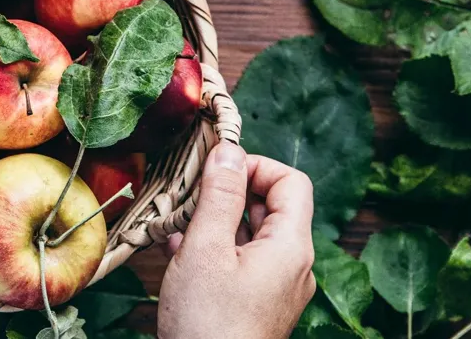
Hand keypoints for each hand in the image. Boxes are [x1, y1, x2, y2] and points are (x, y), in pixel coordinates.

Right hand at [157, 143, 315, 338]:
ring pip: (253, 236)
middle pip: (272, 207)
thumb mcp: (206, 249)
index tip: (216, 170)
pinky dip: (216, 249)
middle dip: (229, 193)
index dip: (255, 166)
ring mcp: (278, 288)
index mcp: (291, 247)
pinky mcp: (259, 306)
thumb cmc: (209, 323)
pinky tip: (180, 252)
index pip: (291, 182)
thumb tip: (229, 150)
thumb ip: (219, 196)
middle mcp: (294, 266)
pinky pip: (244, 262)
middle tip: (188, 193)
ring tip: (177, 223)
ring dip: (216, 222)